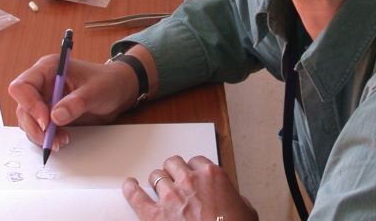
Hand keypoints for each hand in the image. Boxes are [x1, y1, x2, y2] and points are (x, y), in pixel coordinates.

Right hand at [8, 54, 135, 151]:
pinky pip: (38, 128)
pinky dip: (46, 137)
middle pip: (23, 107)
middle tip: (51, 139)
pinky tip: (61, 140)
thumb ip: (77, 102)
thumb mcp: (96, 90)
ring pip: (28, 121)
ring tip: (61, 141)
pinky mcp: (48, 113)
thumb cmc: (108, 82)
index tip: (46, 121)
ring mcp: (44, 99)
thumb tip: (56, 116)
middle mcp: (42, 83)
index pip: (22, 86)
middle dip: (35, 126)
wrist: (118, 90)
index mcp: (49, 69)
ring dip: (40, 135)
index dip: (29, 104)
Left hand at [123, 155, 257, 220]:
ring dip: (158, 180)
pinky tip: (129, 186)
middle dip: (173, 169)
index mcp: (211, 175)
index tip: (192, 172)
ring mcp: (170, 197)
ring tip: (157, 183)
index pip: (196, 161)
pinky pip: (137, 196)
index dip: (193, 168)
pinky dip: (131, 190)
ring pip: (156, 176)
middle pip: (173, 163)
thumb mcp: (245, 209)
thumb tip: (236, 202)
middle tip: (174, 175)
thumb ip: (236, 198)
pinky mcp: (155, 216)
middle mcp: (189, 181)